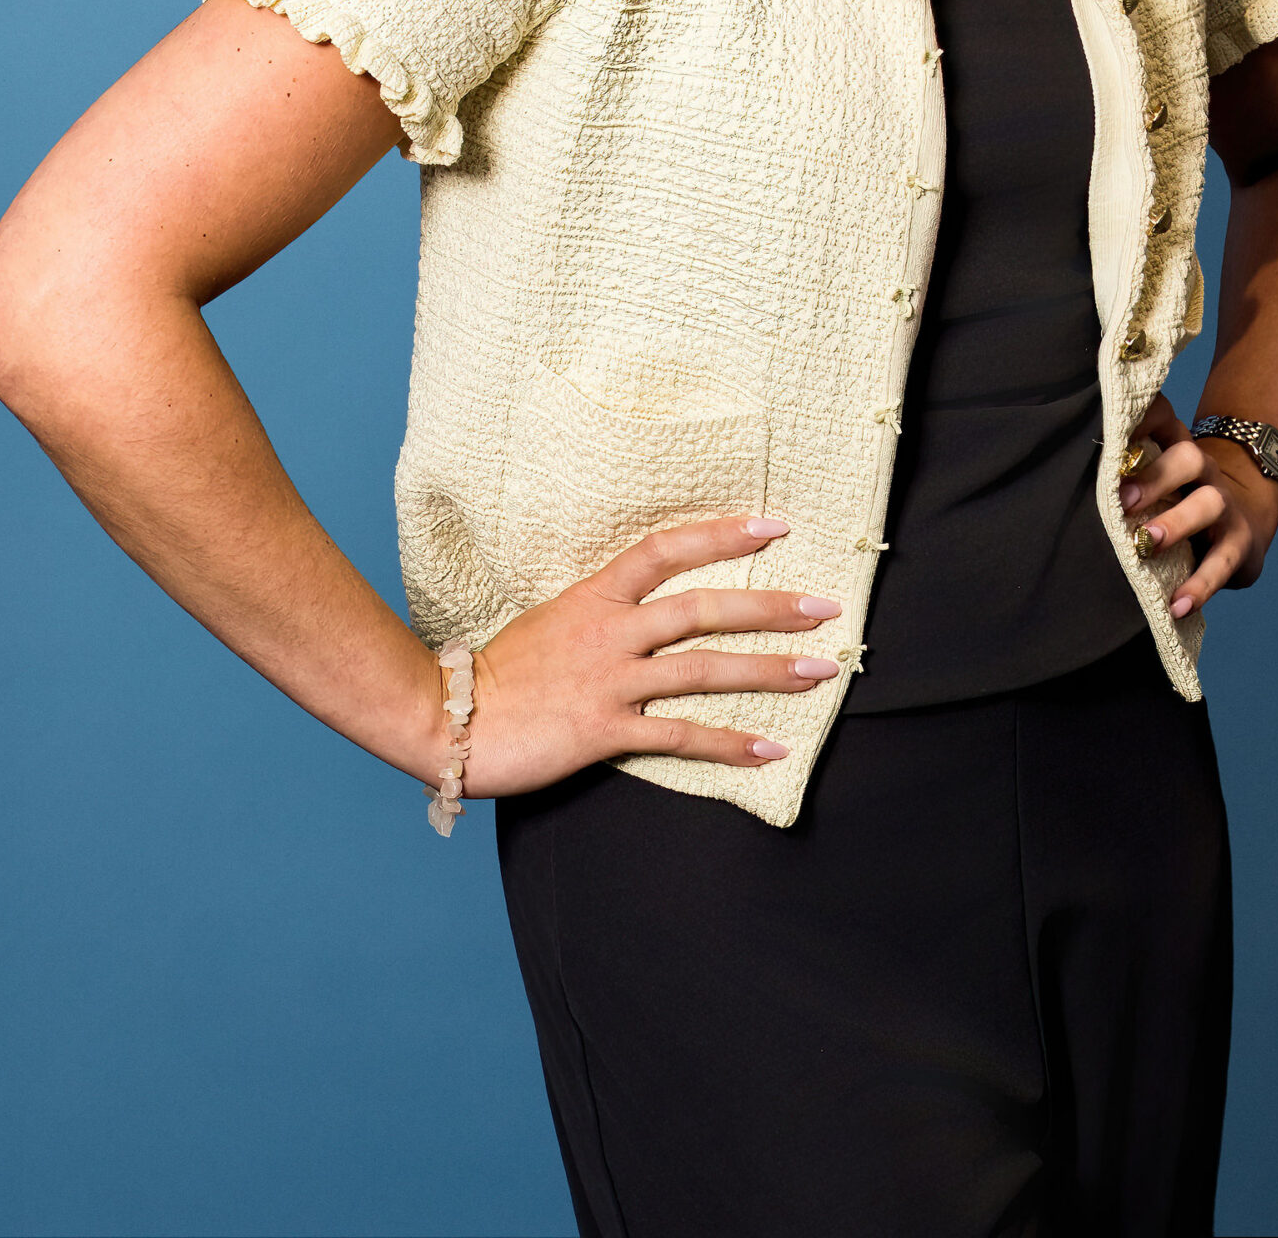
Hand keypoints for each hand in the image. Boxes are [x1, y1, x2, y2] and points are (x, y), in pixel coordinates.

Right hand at [450, 515, 840, 794]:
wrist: (450, 718)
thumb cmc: (502, 671)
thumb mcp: (554, 620)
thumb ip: (603, 611)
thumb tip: (648, 607)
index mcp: (595, 596)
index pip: (667, 549)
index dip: (721, 534)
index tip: (774, 527)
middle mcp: (609, 630)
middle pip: (703, 607)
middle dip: (770, 606)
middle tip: (827, 609)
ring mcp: (608, 680)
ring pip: (702, 668)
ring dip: (767, 670)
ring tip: (820, 673)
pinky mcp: (603, 730)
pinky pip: (678, 735)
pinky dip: (729, 743)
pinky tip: (770, 749)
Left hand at [1117, 395, 1277, 622]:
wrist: (1242, 526)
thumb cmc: (1176, 502)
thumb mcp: (1155, 482)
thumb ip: (1122, 477)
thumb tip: (1062, 482)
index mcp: (1176, 448)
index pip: (1163, 417)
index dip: (1141, 418)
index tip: (1111, 431)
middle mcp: (1203, 470)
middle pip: (1187, 457)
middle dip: (1155, 477)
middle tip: (1122, 501)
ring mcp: (1225, 505)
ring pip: (1209, 503)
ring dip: (1176, 523)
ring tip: (1147, 545)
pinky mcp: (1240, 544)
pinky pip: (1222, 563)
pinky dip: (1200, 586)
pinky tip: (1177, 604)